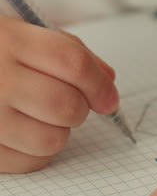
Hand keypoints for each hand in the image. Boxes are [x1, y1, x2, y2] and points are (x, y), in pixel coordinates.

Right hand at [0, 16, 117, 172]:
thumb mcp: (17, 33)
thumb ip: (65, 50)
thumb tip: (108, 79)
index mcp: (7, 41)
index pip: (72, 62)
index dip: (99, 83)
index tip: (108, 98)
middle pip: (67, 106)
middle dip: (80, 108)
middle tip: (69, 102)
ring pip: (53, 140)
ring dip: (58, 130)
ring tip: (39, 115)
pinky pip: (31, 162)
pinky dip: (38, 151)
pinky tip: (24, 133)